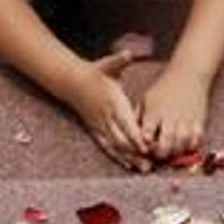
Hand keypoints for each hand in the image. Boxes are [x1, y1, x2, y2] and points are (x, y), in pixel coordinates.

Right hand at [62, 52, 152, 172]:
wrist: (73, 82)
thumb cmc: (96, 73)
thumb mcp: (107, 64)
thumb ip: (119, 60)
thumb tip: (128, 54)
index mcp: (112, 102)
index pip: (124, 121)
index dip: (135, 135)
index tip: (146, 145)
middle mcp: (105, 117)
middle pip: (121, 139)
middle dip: (135, 152)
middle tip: (150, 164)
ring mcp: (100, 125)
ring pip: (115, 146)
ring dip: (129, 158)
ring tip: (143, 169)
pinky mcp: (96, 131)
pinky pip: (107, 147)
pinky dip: (118, 157)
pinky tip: (130, 166)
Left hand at [140, 65, 210, 159]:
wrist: (189, 74)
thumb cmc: (164, 87)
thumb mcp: (146, 99)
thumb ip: (139, 117)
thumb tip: (133, 134)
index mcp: (154, 112)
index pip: (146, 134)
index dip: (144, 145)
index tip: (144, 147)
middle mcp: (170, 117)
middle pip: (166, 143)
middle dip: (161, 153)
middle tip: (159, 155)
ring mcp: (186, 119)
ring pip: (182, 143)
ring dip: (176, 152)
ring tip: (171, 152)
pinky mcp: (199, 120)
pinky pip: (197, 139)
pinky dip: (191, 146)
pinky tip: (185, 145)